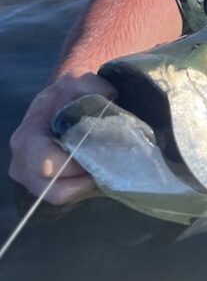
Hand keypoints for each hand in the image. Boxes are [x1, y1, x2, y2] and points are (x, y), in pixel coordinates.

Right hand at [9, 73, 116, 203]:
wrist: (65, 98)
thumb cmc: (72, 92)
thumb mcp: (82, 82)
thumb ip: (93, 88)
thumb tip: (108, 99)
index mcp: (28, 138)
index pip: (47, 165)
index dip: (75, 165)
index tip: (99, 153)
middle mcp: (23, 163)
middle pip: (56, 190)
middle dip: (85, 181)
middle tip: (107, 165)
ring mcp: (31, 180)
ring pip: (64, 197)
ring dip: (88, 186)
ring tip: (105, 167)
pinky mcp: (46, 187)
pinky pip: (68, 197)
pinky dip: (86, 188)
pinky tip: (98, 170)